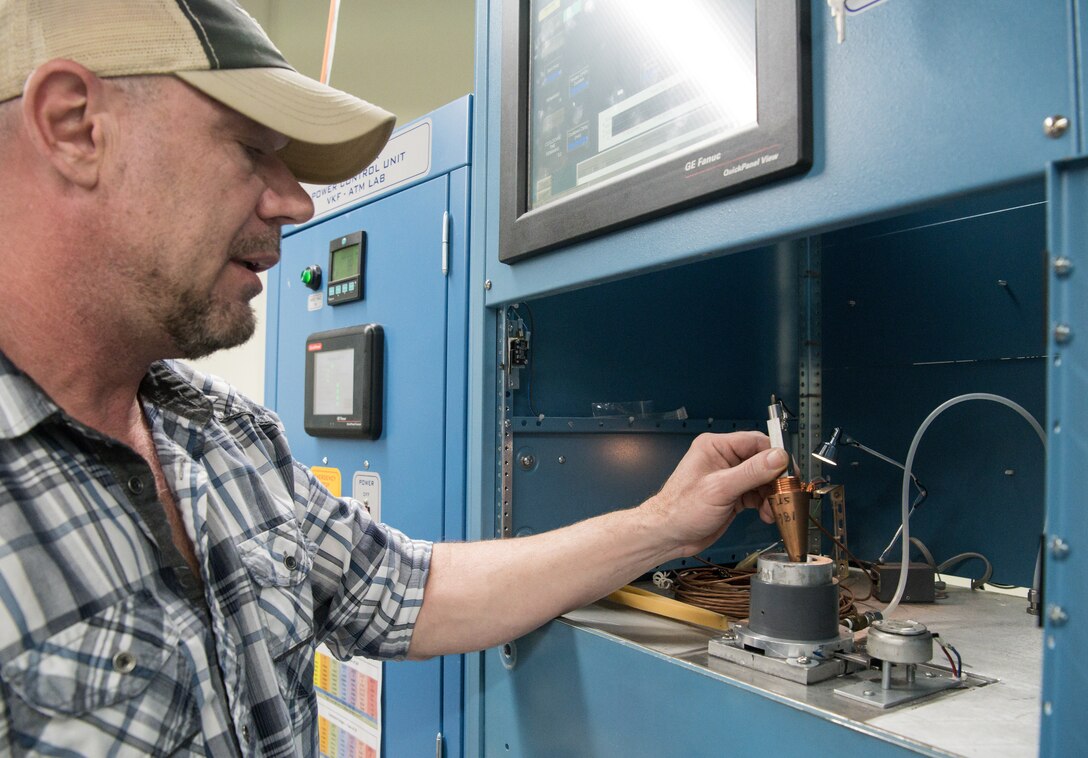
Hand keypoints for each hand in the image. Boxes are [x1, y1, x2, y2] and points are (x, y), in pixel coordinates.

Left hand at [644, 431, 788, 558]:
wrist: (669, 536)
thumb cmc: (680, 509)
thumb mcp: (720, 489)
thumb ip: (751, 472)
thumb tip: (778, 457)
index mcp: (716, 447)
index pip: (756, 442)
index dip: (776, 456)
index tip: (790, 472)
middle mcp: (724, 459)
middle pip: (763, 462)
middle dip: (776, 480)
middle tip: (787, 494)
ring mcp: (729, 478)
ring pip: (763, 480)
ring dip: (772, 495)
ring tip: (775, 509)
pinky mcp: (733, 495)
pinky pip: (758, 495)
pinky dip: (766, 505)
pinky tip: (767, 514)